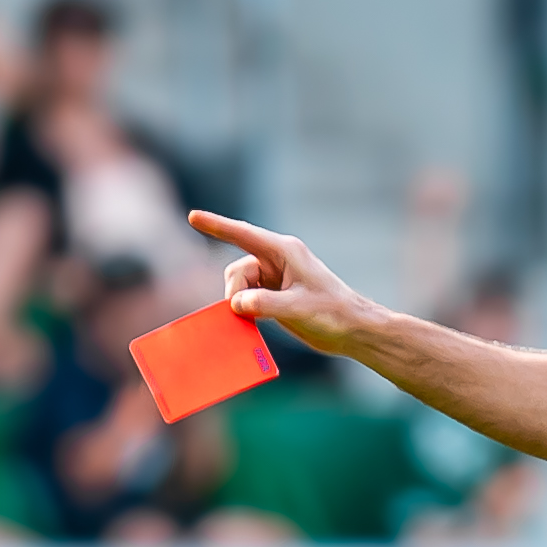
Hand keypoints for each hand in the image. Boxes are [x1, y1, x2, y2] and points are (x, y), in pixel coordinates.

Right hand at [187, 210, 385, 355]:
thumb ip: (264, 304)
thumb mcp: (297, 308)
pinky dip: (245, 310)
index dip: (216, 225)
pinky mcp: (277, 296)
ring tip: (254, 320)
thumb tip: (236, 303)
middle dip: (234, 290)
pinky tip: (250, 324)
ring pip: (241, 286)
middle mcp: (278, 261)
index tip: (193, 217)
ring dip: (240, 302)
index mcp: (284, 252)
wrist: (354, 330)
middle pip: (237, 269)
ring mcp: (276, 279)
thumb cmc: (333, 313)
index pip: (243, 234)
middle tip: (243, 312)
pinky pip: (249, 298)